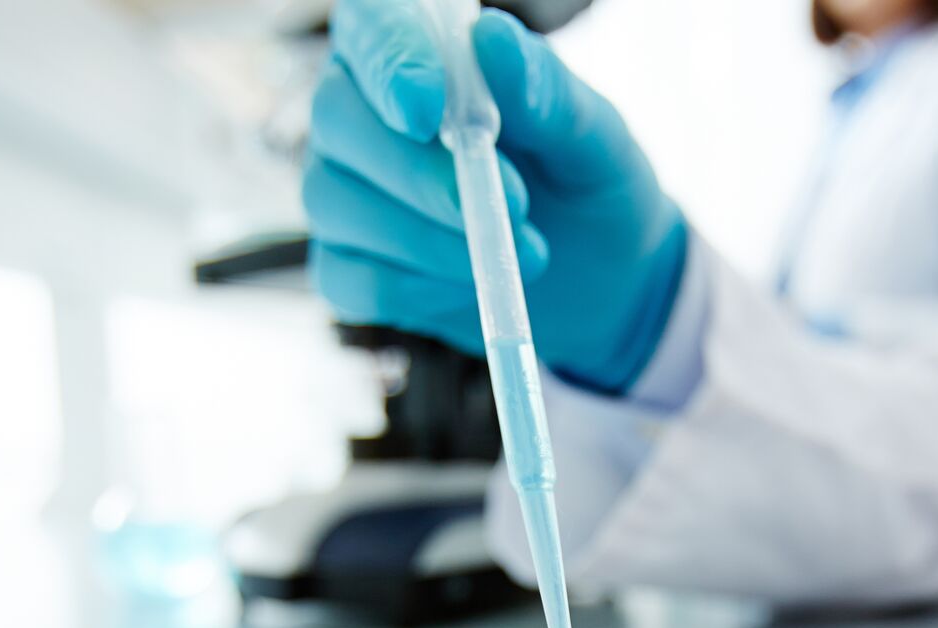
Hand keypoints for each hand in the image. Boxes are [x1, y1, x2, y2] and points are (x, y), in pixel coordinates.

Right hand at [304, 0, 687, 394]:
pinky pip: (354, 279)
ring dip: (432, 238)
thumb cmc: (587, 184)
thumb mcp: (592, 135)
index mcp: (416, 52)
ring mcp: (344, 191)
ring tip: (522, 252)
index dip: (389, 63)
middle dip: (420, 172)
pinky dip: (420, 289)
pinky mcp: (347, 266)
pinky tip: (471, 285)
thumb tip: (492, 38)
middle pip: (339, 120)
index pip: (371, 28)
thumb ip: (544, 89)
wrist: (599, 281)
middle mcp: (360, 113)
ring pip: (340, 205)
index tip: (430, 109)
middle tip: (511, 204)